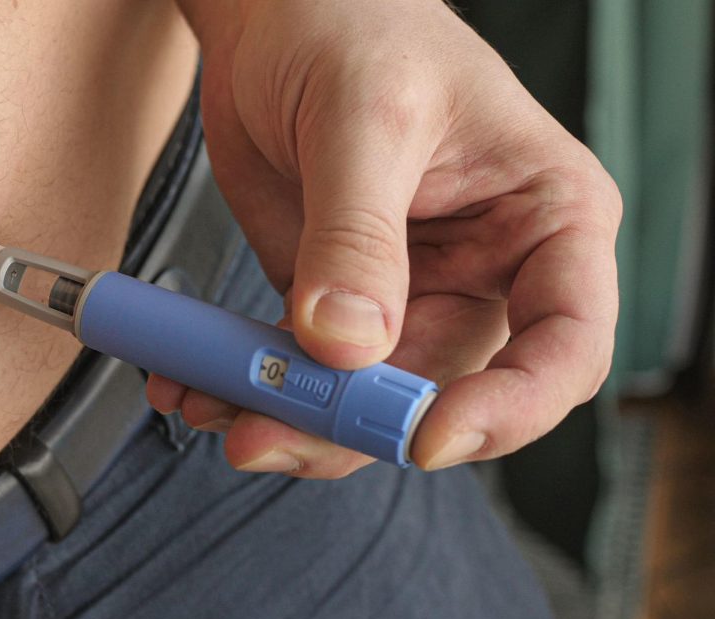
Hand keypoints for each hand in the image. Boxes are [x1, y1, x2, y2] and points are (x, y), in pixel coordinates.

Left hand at [154, 0, 620, 475]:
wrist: (276, 15)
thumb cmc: (354, 25)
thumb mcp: (366, 118)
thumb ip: (357, 234)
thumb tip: (347, 344)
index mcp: (545, 219)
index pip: (567, 345)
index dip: (510, 409)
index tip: (426, 436)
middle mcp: (485, 272)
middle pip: (440, 391)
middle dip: (351, 426)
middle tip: (266, 429)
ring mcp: (406, 296)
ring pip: (362, 401)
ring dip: (284, 417)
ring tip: (210, 402)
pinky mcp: (333, 305)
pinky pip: (300, 372)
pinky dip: (245, 386)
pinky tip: (192, 382)